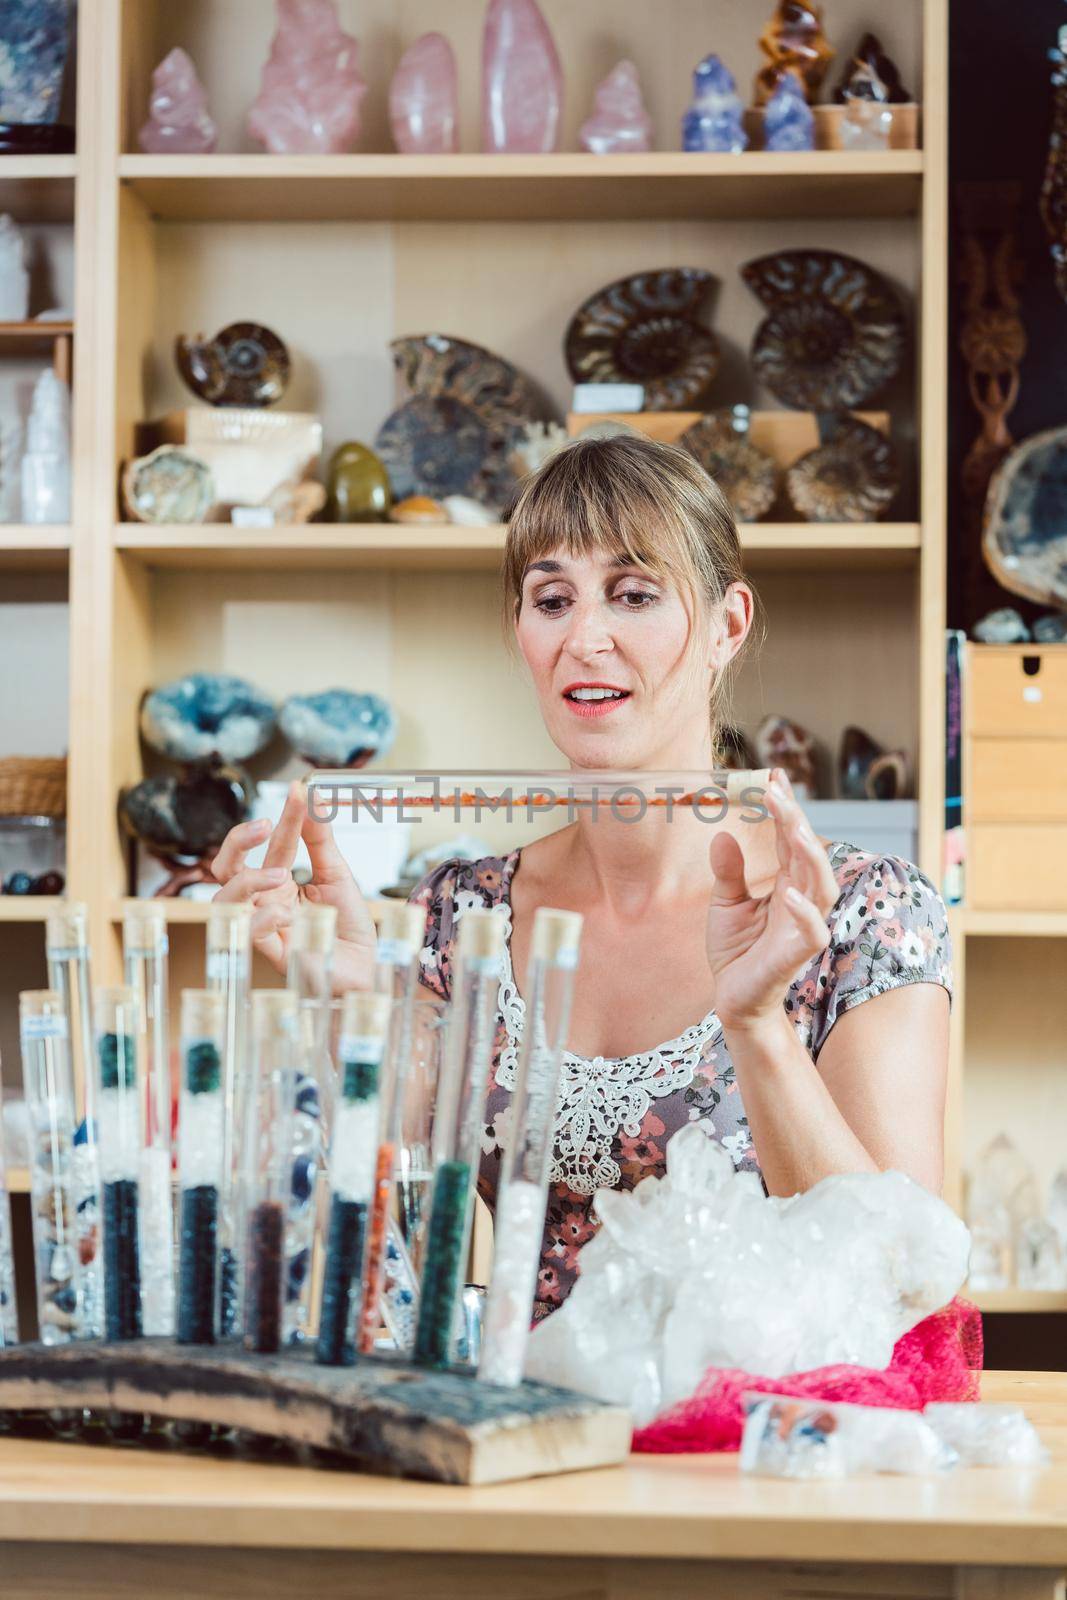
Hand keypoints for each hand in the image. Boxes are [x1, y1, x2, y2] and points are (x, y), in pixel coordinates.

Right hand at [209, 779, 378, 992]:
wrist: (365, 968)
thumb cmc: (347, 926)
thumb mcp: (337, 875)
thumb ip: (321, 841)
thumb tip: (312, 797)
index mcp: (279, 882)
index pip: (272, 845)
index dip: (283, 818)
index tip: (299, 792)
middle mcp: (264, 902)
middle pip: (224, 869)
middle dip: (237, 842)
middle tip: (264, 825)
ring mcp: (263, 927)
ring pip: (225, 901)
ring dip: (248, 880)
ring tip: (281, 874)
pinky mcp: (270, 953)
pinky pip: (248, 933)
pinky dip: (262, 918)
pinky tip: (286, 913)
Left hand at [705, 768, 838, 1033]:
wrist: (734, 1000)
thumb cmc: (737, 952)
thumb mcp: (725, 903)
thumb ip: (729, 871)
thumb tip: (722, 834)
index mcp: (786, 884)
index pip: (790, 839)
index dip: (785, 808)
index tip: (774, 775)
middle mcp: (801, 900)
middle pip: (808, 853)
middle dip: (795, 820)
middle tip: (775, 789)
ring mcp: (803, 926)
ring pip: (822, 885)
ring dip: (810, 856)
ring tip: (795, 828)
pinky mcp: (798, 954)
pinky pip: (812, 932)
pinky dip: (805, 912)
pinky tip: (789, 892)